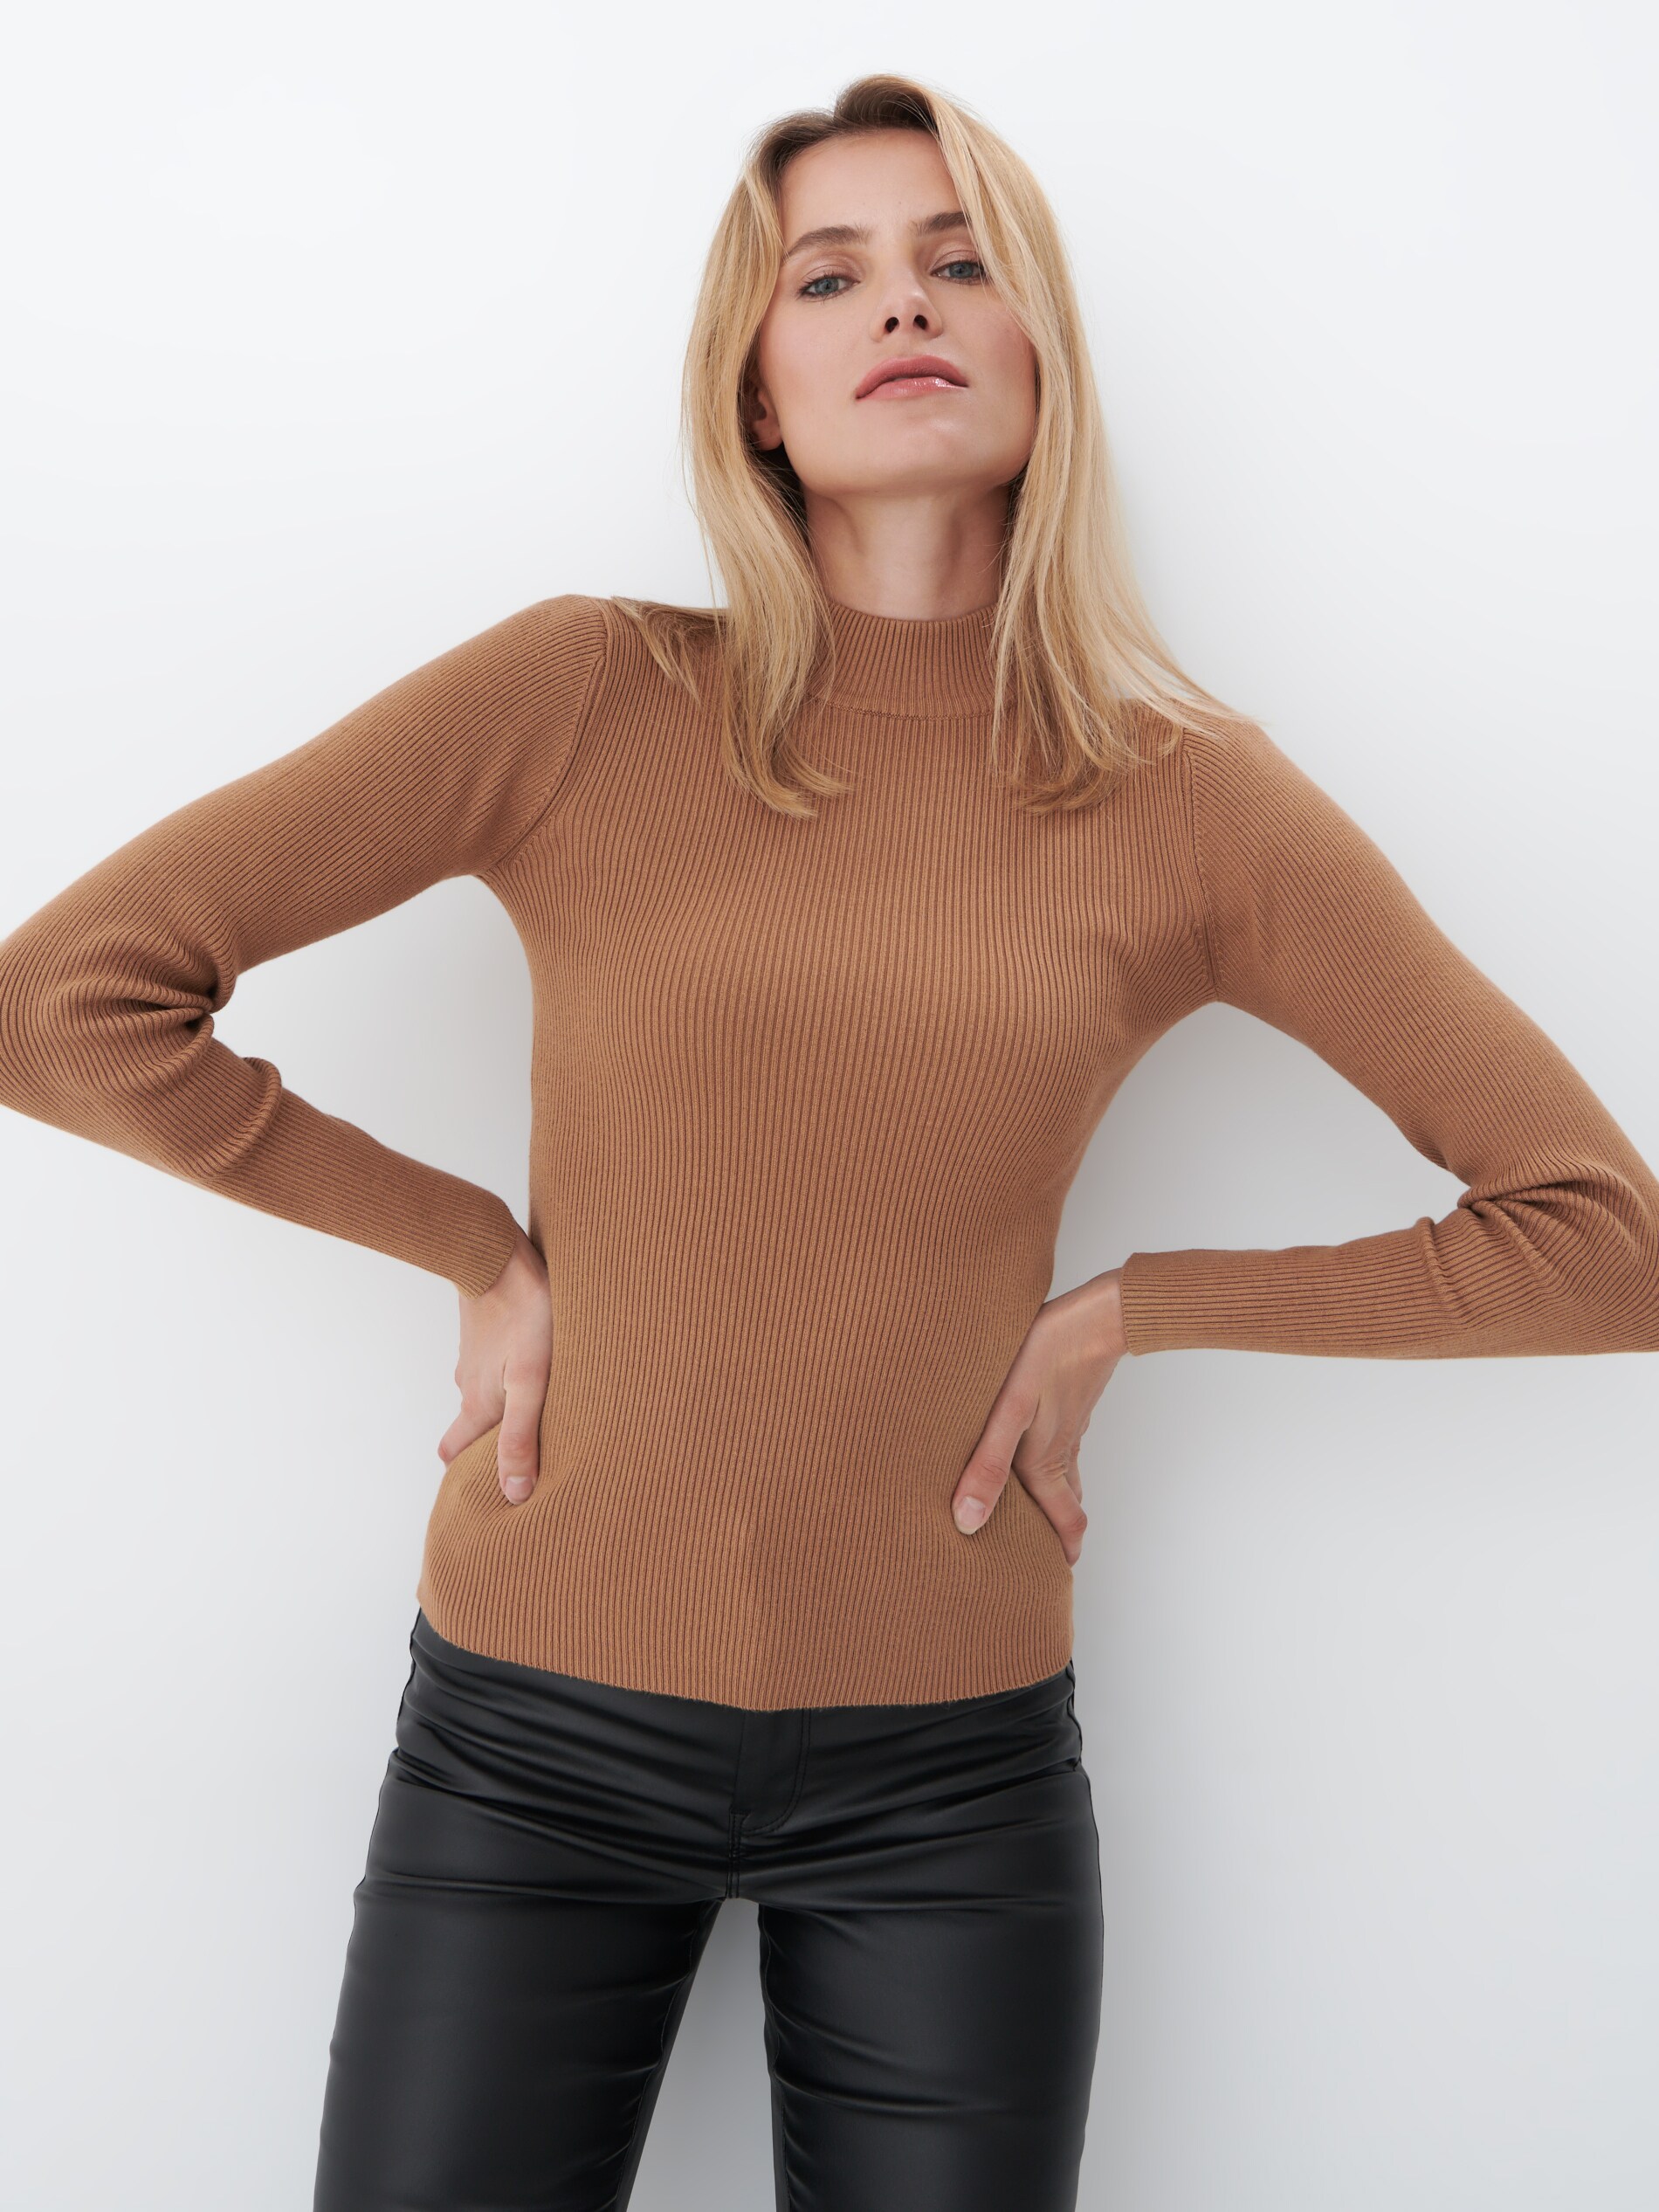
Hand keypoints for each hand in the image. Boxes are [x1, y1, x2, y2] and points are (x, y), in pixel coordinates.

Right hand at [439, 1227, 552, 1503]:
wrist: (499, 1253)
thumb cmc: (525, 1316)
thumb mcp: (531, 1381)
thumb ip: (521, 1435)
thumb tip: (515, 1493)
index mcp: (478, 1406)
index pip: (455, 1455)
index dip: (466, 1475)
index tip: (486, 1489)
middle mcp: (469, 1385)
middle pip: (470, 1427)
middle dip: (488, 1446)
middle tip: (520, 1456)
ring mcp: (475, 1357)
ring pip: (483, 1394)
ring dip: (503, 1409)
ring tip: (541, 1413)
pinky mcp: (486, 1332)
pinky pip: (492, 1365)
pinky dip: (507, 1377)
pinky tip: (535, 1368)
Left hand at [950, 1269, 1128, 1564]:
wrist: (1098, 1313)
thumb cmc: (1047, 1355)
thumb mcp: (1009, 1412)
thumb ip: (987, 1464)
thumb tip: (967, 1522)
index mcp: (1046, 1463)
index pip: (1064, 1524)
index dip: (1062, 1554)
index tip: (1057, 1581)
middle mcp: (1061, 1451)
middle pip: (1066, 1505)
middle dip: (1057, 1533)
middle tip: (1044, 1556)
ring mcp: (1070, 1425)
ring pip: (1066, 1475)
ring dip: (1056, 1499)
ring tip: (1039, 1513)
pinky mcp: (1069, 1400)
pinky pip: (1064, 1444)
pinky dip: (1054, 1463)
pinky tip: (1038, 1447)